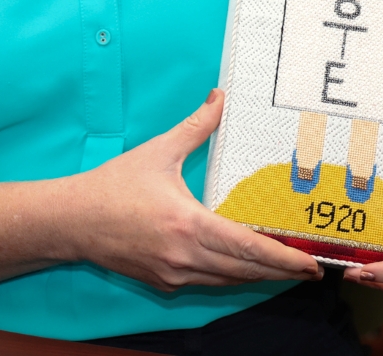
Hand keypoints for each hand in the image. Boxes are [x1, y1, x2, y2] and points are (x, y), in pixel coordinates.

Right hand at [69, 91, 321, 290]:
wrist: (71, 221)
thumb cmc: (112, 186)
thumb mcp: (157, 152)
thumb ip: (195, 126)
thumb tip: (219, 98)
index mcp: (188, 224)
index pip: (248, 248)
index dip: (283, 259)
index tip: (309, 263)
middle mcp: (185, 256)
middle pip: (246, 272)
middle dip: (281, 273)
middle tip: (310, 269)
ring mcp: (174, 274)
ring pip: (228, 281)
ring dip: (257, 277)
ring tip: (283, 269)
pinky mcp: (164, 283)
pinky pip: (206, 282)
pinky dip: (228, 276)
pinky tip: (239, 266)